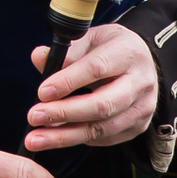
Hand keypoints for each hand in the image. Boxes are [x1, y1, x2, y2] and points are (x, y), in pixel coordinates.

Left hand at [25, 24, 158, 152]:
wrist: (141, 63)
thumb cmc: (110, 49)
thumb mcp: (89, 39)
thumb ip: (65, 51)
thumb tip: (38, 57)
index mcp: (127, 53)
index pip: (96, 69)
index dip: (68, 82)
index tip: (42, 92)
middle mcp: (139, 82)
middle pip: (102, 105)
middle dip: (64, 113)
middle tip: (35, 117)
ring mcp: (141, 107)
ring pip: (102, 128)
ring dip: (66, 135)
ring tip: (37, 138)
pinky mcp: (137, 126)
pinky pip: (104, 138)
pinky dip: (78, 139)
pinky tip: (57, 137)